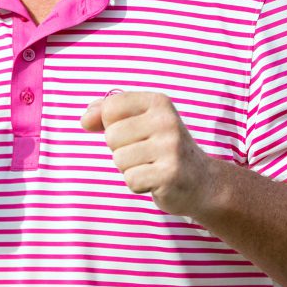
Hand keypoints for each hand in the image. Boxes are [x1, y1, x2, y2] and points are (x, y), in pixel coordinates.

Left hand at [80, 90, 216, 217]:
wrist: (202, 182)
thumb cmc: (161, 148)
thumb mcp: (138, 122)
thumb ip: (107, 114)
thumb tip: (84, 119)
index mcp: (157, 101)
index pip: (110, 107)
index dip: (111, 125)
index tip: (132, 133)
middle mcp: (166, 120)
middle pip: (111, 135)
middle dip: (121, 150)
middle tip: (145, 154)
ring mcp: (170, 147)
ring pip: (119, 159)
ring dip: (129, 168)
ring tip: (151, 166)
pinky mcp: (170, 174)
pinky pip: (130, 180)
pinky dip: (138, 184)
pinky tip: (156, 180)